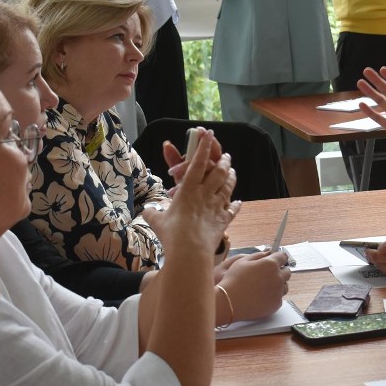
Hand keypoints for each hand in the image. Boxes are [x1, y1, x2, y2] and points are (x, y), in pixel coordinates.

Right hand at [144, 133, 236, 255]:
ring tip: (233, 171)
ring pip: (228, 186)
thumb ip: (153, 213)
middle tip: (226, 156)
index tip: (209, 134)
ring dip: (231, 177)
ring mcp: (217, 206)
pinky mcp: (224, 220)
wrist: (190, 251)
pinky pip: (232, 210)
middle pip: (219, 172)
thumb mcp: (157, 221)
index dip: (204, 147)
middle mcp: (205, 194)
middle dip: (223, 161)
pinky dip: (236, 205)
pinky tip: (239, 202)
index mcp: (188, 189)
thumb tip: (147, 211)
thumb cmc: (171, 234)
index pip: (198, 162)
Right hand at [219, 250, 290, 321]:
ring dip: (279, 284)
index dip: (280, 256)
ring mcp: (278, 292)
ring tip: (265, 286)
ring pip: (284, 286)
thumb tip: (268, 253)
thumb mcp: (242, 261)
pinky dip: (273, 296)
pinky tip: (262, 296)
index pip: (283, 257)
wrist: (229, 302)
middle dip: (281, 270)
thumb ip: (258, 255)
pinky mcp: (276, 304)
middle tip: (270, 273)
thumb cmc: (234, 280)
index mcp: (270, 264)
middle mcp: (278, 277)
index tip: (278, 258)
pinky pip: (279, 298)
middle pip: (287, 272)